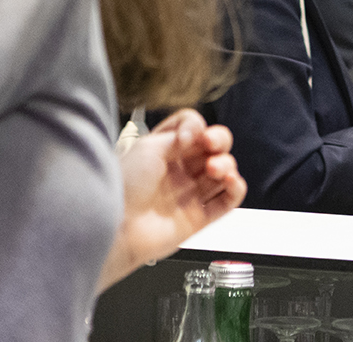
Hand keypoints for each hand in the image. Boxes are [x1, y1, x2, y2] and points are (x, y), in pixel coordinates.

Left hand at [99, 109, 246, 289]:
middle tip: (211, 145)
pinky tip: (230, 181)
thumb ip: (180, 134)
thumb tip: (200, 133)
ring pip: (224, 172)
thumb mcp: (149, 146)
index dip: (196, 127)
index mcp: (165, 151)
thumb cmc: (123, 186)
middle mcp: (179, 171)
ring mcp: (190, 193)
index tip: (188, 136)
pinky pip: (228, 201)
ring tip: (216, 168)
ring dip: (227, 164)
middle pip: (213, 148)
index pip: (194, 129)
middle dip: (219, 141)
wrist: (116, 225)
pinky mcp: (200, 217)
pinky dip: (236, 188)